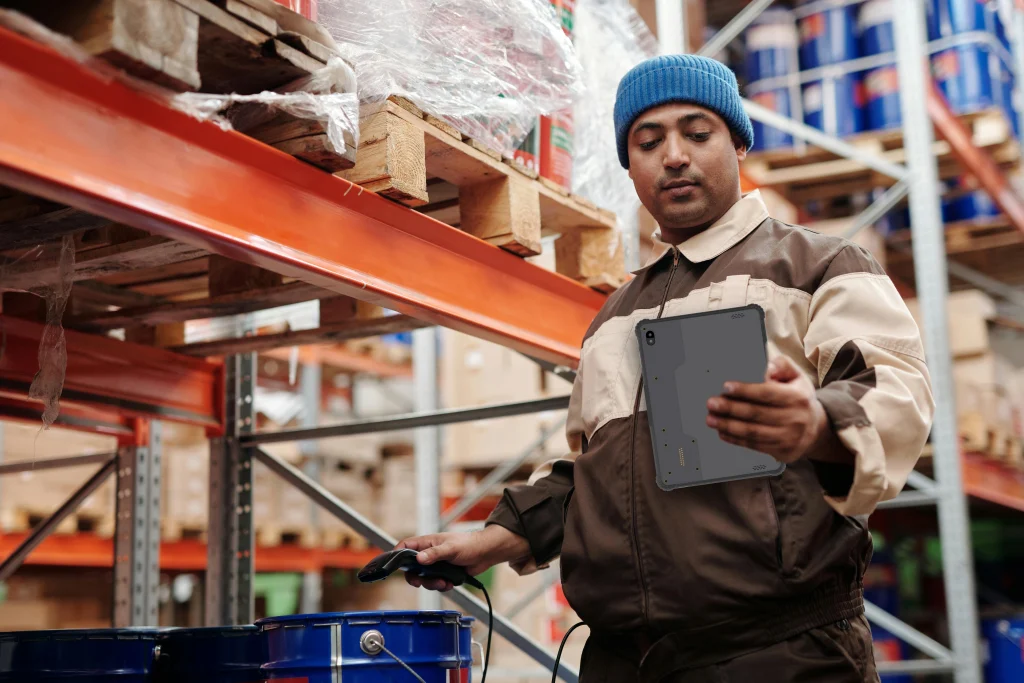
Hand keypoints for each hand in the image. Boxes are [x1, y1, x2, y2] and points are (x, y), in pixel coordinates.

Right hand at [395, 525, 530, 591]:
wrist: (485, 554)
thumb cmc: (469, 544)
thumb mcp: (451, 548)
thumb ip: (434, 554)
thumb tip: (419, 559)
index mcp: (427, 543)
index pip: (405, 547)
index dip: (397, 556)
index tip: (395, 567)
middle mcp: (429, 554)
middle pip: (411, 568)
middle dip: (416, 578)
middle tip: (420, 583)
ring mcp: (436, 565)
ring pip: (424, 578)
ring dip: (431, 584)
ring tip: (443, 583)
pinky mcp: (444, 574)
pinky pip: (435, 584)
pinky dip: (441, 586)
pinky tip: (450, 584)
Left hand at [705, 355, 829, 463]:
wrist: (816, 429)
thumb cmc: (799, 399)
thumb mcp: (797, 377)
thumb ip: (783, 366)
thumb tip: (769, 366)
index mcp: (797, 398)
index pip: (767, 393)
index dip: (746, 391)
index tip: (726, 387)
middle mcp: (794, 419)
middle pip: (756, 414)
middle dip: (730, 409)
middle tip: (711, 404)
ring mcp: (788, 438)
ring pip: (753, 432)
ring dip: (728, 426)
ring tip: (711, 419)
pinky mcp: (781, 452)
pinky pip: (754, 445)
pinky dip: (735, 439)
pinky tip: (722, 432)